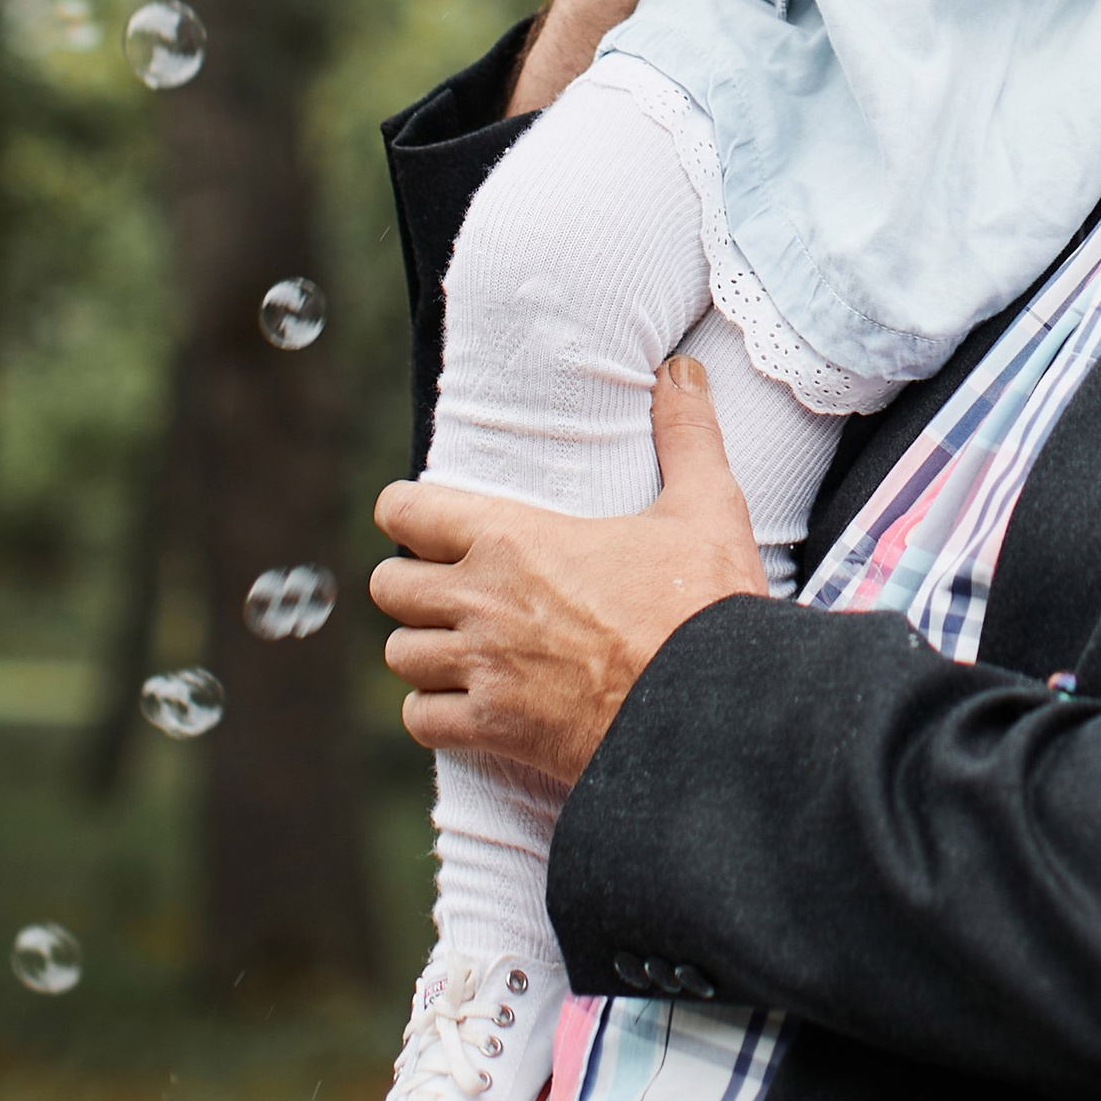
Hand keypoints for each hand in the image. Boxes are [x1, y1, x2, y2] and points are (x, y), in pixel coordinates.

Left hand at [371, 359, 769, 783]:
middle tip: (451, 587)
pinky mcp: (493, 731)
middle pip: (388, 585)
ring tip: (459, 646)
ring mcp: (482, 669)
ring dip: (425, 649)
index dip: (409, 514)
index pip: (405, 511)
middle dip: (412, 584)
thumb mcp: (705, 508)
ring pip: (400, 654)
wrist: (712, 711)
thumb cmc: (703, 607)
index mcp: (513, 538)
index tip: (427, 522)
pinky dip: (437, 713)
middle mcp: (481, 601)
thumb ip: (686, 434)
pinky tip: (469, 704)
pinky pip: (421, 720)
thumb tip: (684, 369)